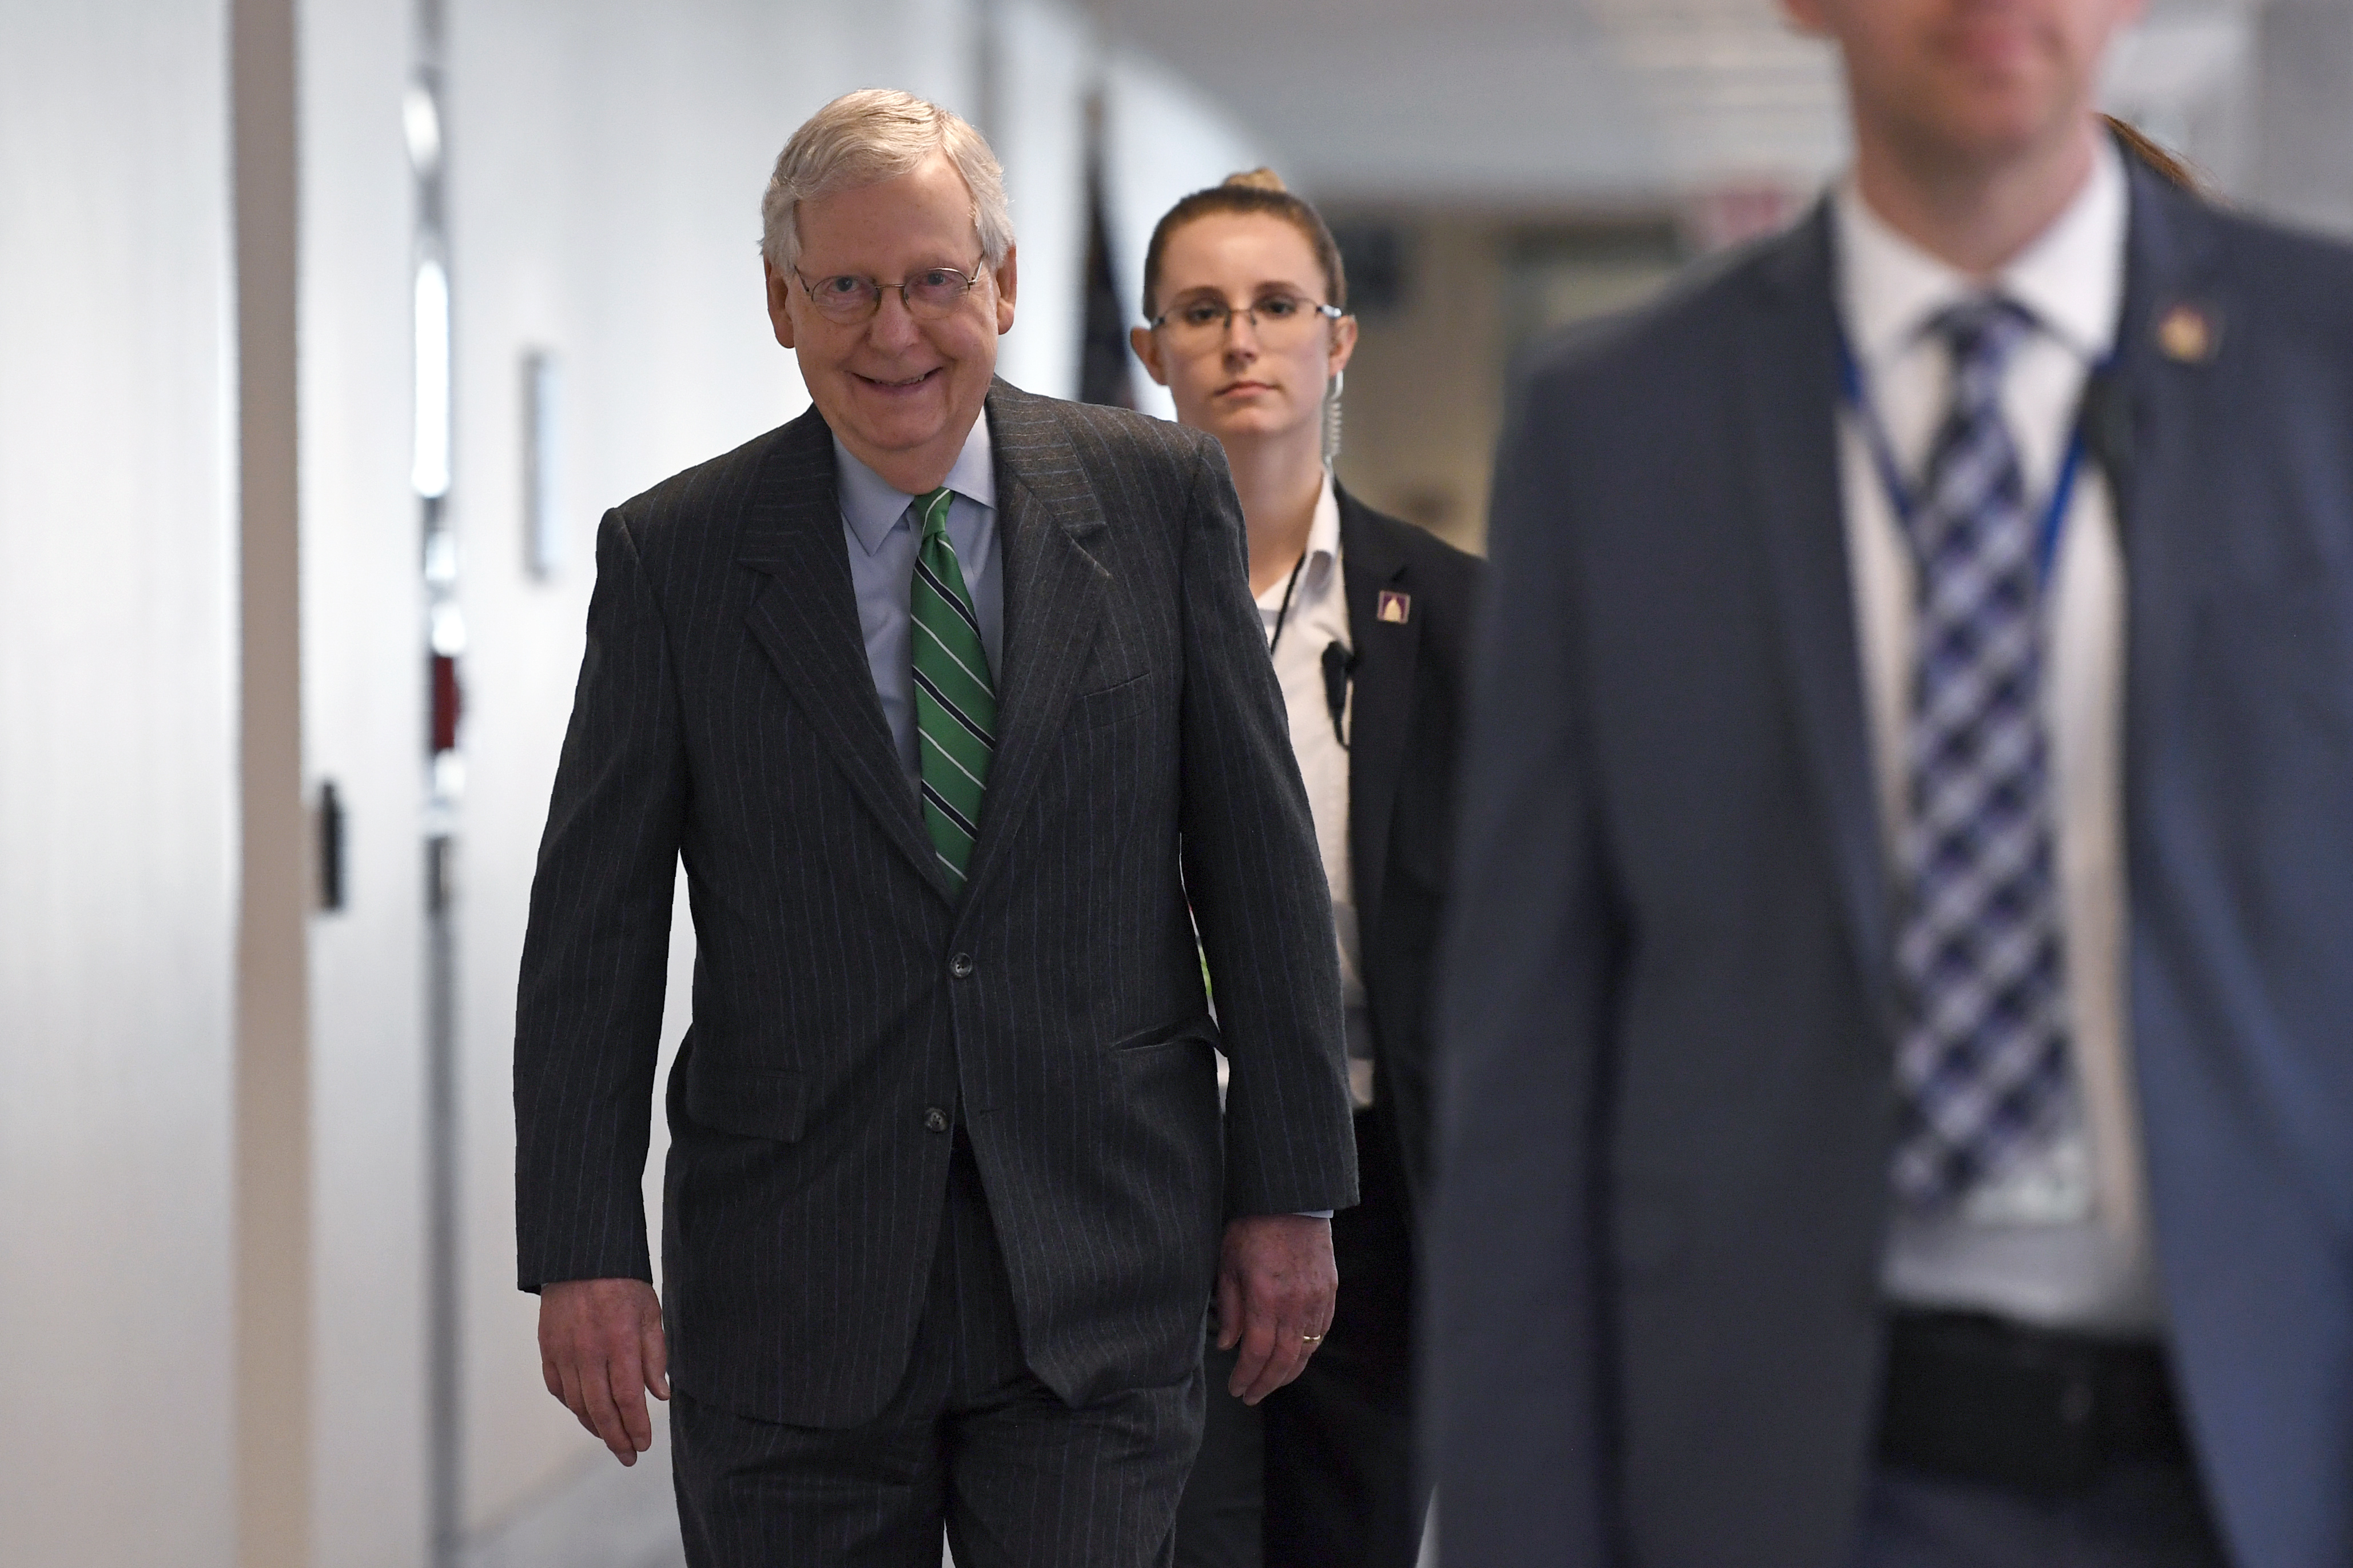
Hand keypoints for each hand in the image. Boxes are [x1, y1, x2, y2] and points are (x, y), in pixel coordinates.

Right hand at [538, 1278, 669, 1464]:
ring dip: (595, 1427)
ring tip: (612, 1440)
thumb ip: (655, 1356)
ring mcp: (563, 1352)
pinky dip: (573, 1407)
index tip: (644, 1445)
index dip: (636, 1426)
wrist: (581, 1259)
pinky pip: (559, 1389)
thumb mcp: (650, 1313)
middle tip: (629, 1456)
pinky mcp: (548, 1350)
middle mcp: (588, 1352)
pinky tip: (587, 1414)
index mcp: (619, 1341)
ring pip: (578, 1404)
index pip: (628, 1397)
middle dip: (616, 1439)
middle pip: (601, 1409)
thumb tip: (660, 1396)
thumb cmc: (623, 1284)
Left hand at [1214, 1214, 1336, 1404]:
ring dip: (1288, 1373)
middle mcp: (1295, 1303)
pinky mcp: (1330, 1292)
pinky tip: (1295, 1358)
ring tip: (1270, 1383)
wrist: (1292, 1200)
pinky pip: (1321, 1332)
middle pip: (1284, 1360)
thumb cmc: (1253, 1228)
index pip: (1257, 1352)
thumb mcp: (1228, 1264)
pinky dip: (1308, 1351)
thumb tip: (1228, 1345)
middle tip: (1251, 1396)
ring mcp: (1317, 1299)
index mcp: (1266, 1297)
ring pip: (1306, 1350)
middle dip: (1266, 1383)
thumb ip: (1230, 1308)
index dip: (1246, 1376)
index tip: (1236, 1388)